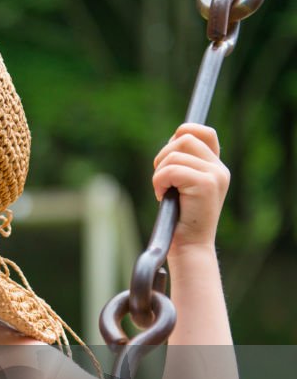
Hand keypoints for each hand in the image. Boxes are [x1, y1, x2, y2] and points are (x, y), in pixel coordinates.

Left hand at [151, 123, 229, 254]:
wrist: (189, 245)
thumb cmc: (180, 219)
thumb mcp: (182, 186)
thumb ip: (183, 164)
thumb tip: (172, 140)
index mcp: (216, 167)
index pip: (204, 132)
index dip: (182, 134)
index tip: (168, 157)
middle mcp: (219, 168)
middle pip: (184, 138)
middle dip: (163, 157)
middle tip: (162, 180)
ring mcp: (215, 175)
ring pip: (174, 155)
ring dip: (159, 173)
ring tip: (164, 192)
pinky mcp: (206, 184)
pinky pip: (170, 170)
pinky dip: (159, 182)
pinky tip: (163, 197)